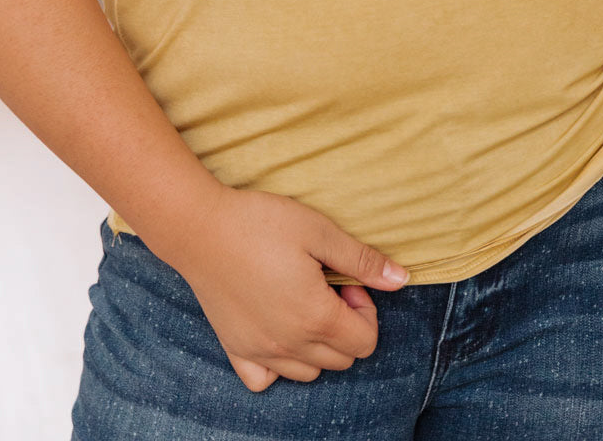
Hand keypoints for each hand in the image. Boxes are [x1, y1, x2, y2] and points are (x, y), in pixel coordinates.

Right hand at [165, 185, 410, 391]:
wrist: (199, 226)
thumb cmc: (260, 222)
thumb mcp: (318, 230)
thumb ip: (361, 260)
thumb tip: (403, 279)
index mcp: (316, 317)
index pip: (366, 342)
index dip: (366, 310)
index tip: (347, 280)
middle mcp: (290, 346)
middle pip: (342, 360)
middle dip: (346, 325)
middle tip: (326, 285)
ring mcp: (261, 352)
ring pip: (309, 373)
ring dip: (318, 346)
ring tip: (303, 303)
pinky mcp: (235, 349)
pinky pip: (265, 380)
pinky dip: (278, 365)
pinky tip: (276, 330)